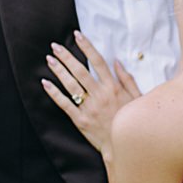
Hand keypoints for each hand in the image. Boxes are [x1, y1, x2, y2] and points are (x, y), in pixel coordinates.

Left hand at [41, 31, 140, 154]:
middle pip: (80, 71)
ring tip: (49, 59)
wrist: (123, 147)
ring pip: (71, 85)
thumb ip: (127, 79)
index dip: (87, 47)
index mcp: (113, 88)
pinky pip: (65, 104)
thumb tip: (117, 62)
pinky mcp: (80, 120)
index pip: (98, 62)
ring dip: (59, 71)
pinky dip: (54, 93)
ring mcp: (89, 107)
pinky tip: (45, 83)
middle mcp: (100, 95)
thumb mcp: (137, 97)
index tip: (77, 35)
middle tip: (55, 46)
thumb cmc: (130, 122)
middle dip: (67, 56)